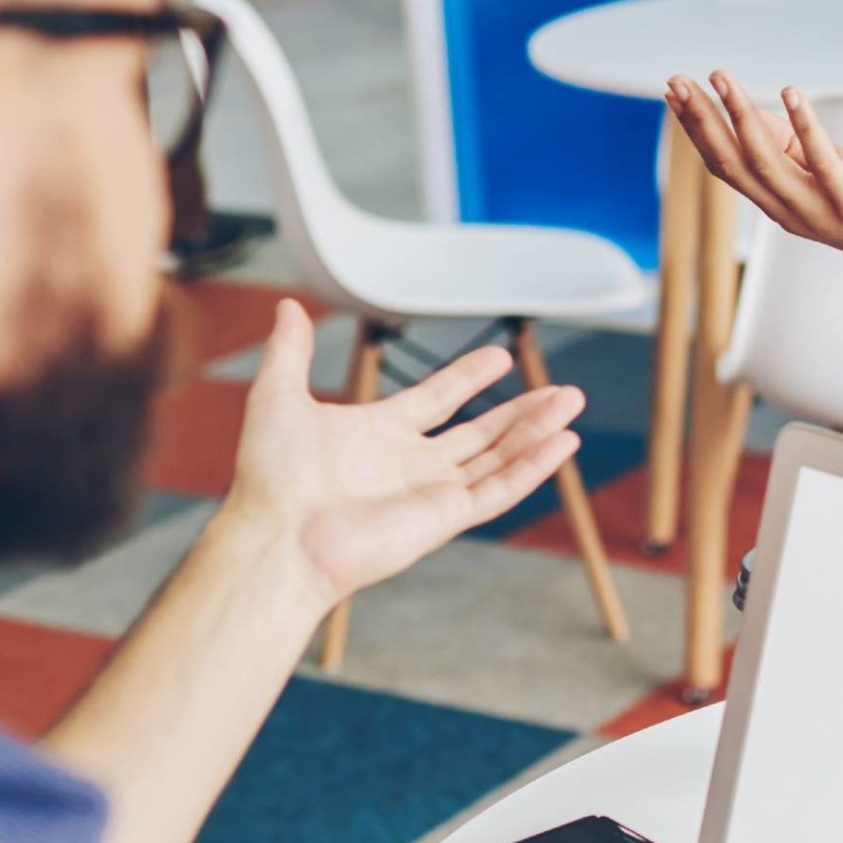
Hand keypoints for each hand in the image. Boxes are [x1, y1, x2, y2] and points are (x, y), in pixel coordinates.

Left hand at [220, 302, 583, 616]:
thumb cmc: (271, 477)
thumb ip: (290, 351)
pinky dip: (534, 467)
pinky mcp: (445, 518)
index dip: (469, 377)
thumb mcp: (278, 396)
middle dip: (523, 410)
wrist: (278, 535)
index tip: (501, 356)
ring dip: (537, 432)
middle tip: (561, 389)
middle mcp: (411, 464)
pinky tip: (563, 442)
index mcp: (379, 434)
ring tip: (572, 404)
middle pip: (481, 432)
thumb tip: (285, 306)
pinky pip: (501, 489)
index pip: (438, 400)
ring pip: (500, 457)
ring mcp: (431, 493)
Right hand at [665, 71, 842, 286]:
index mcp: (776, 202)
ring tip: (720, 77)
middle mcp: (786, 210)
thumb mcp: (822, 170)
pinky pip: (821, 160)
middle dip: (702, 120)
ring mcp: (817, 208)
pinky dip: (804, 125)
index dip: (696, 130)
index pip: (724, 164)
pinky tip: (790, 92)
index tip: (673, 92)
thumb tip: (750, 113)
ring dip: (739, 115)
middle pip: (732, 162)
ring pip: (765, 160)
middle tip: (676, 81)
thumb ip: (788, 146)